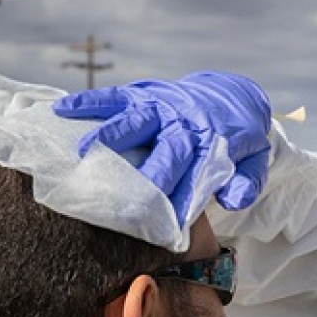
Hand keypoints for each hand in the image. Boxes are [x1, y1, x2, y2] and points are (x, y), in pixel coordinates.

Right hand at [53, 72, 271, 225]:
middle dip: (146, 174)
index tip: (168, 223)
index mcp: (210, 142)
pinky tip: (63, 110)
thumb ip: (245, 181)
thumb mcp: (254, 159)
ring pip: (135, 120)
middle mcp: (183, 122)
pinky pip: (113, 96)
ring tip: (84, 154)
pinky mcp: (140, 93)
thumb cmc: (236, 136)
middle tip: (123, 199)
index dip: (182, 198)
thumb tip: (232, 199)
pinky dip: (88, 102)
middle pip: (166, 149)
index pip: (196, 174)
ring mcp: (160, 105)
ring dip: (110, 136)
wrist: (229, 95)